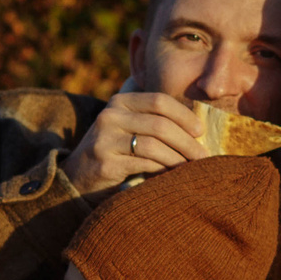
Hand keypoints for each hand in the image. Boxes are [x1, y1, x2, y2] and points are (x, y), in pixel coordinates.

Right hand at [64, 92, 208, 192]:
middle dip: (187, 142)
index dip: (184, 116)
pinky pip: (144, 164)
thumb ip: (153, 121)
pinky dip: (164, 171)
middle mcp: (110, 116)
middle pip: (160, 124)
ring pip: (154, 145)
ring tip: (192, 168)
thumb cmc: (114, 152)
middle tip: (204, 156)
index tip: (200, 132)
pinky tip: (173, 177)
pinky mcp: (105, 163)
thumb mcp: (128, 127)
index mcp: (119, 102)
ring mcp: (105, 139)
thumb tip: (197, 128)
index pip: (159, 101)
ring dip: (179, 159)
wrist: (77, 178)